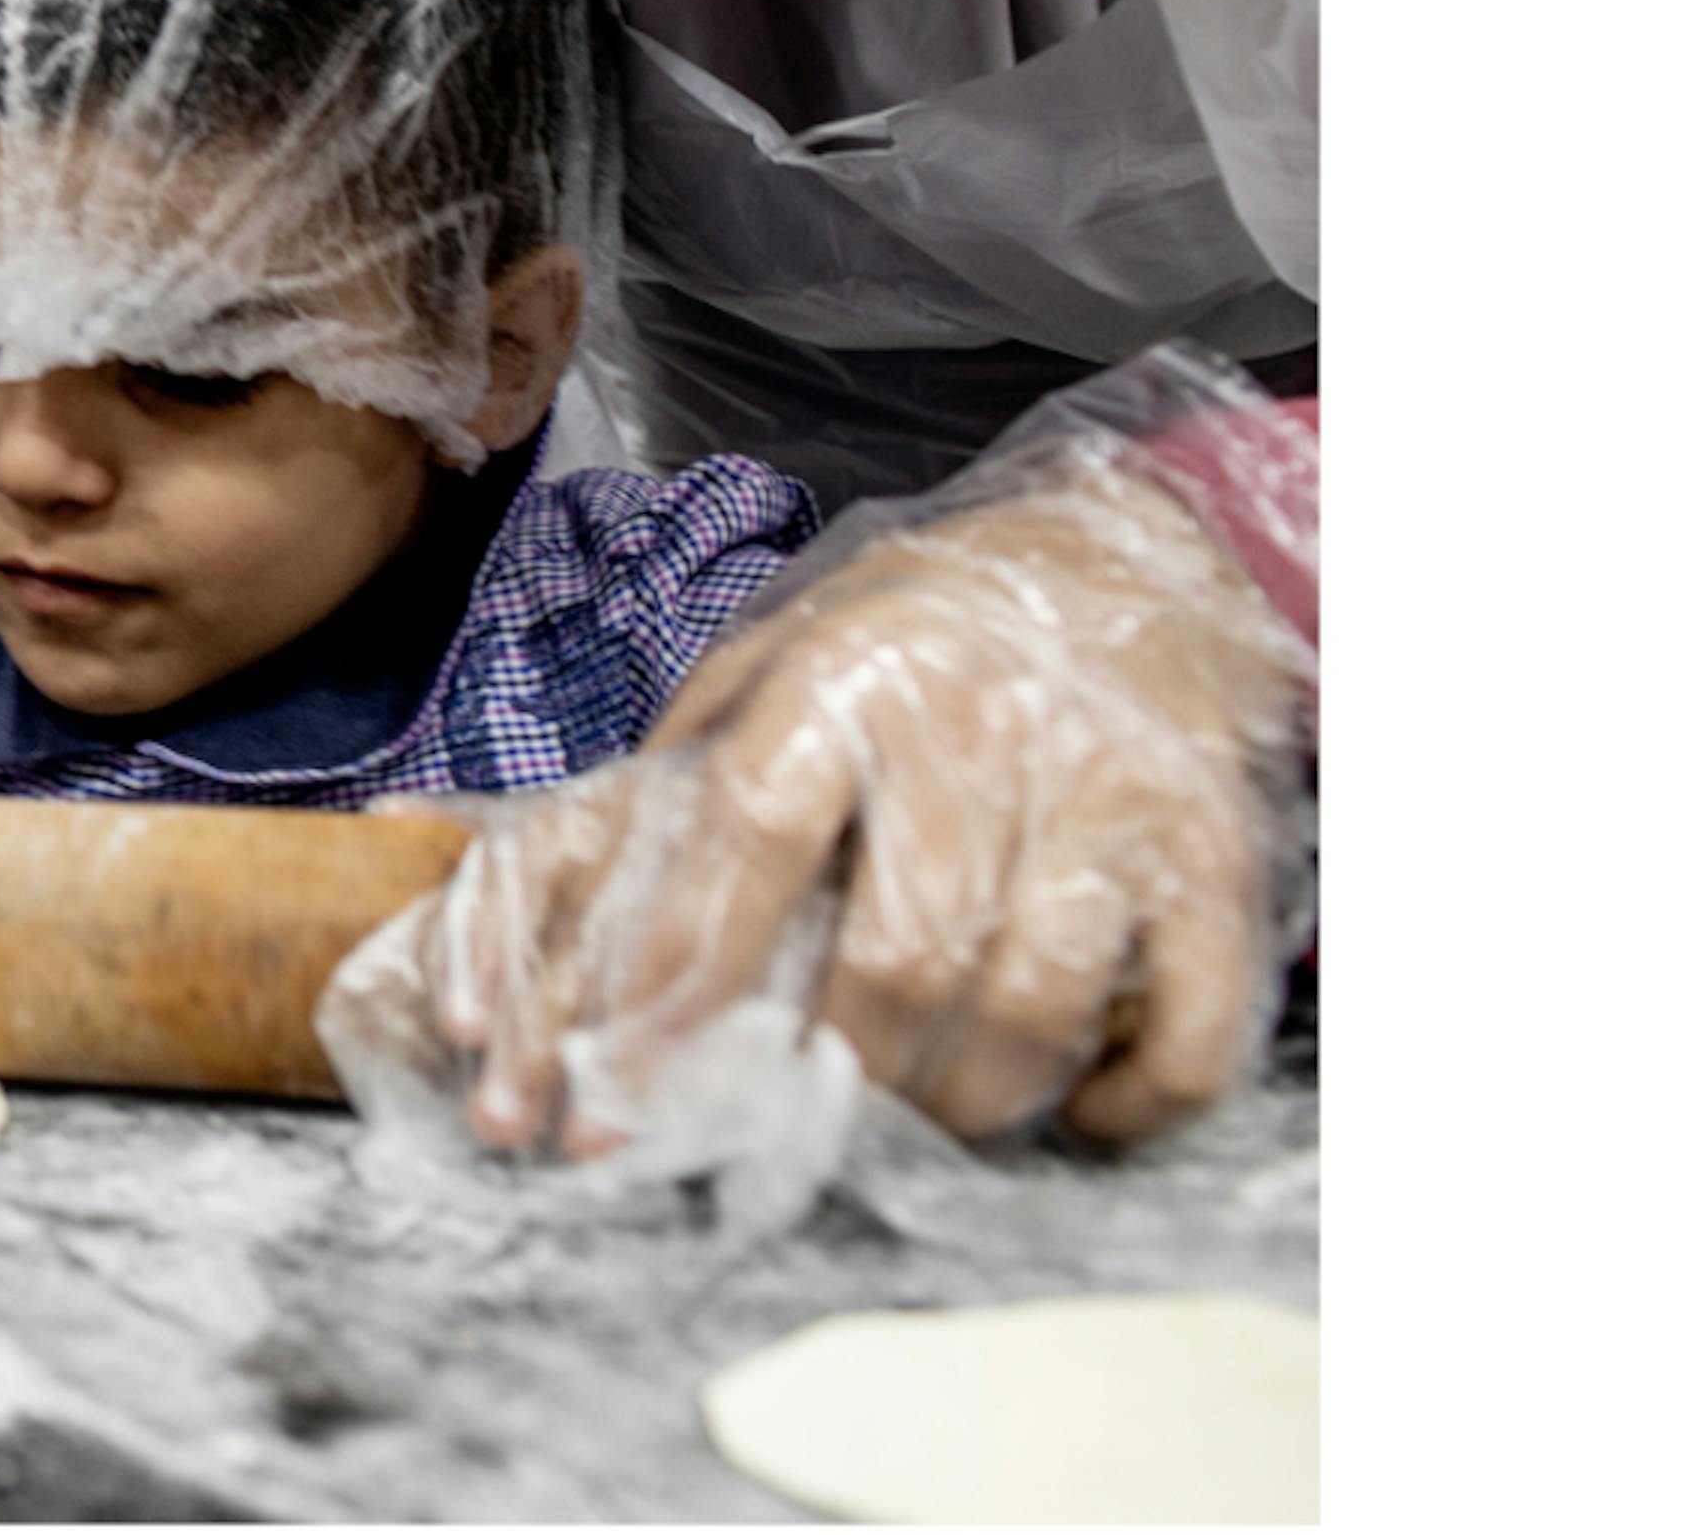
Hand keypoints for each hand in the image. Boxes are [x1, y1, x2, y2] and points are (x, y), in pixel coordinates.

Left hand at [391, 448, 1308, 1153]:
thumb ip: (659, 788)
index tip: (617, 1097)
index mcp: (841, 679)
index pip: (746, 841)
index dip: (676, 982)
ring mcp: (1109, 793)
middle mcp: (978, 728)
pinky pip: (1185, 1029)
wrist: (1127, 566)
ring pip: (1030, 1006)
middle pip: (898, 955)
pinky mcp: (1214, 857)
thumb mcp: (763, 672)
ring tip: (918, 1115)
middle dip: (823, 1077)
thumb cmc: (906, 646)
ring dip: (962, 1102)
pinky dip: (1125, 1102)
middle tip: (784, 1125)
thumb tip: (478, 887)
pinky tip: (1076, 1105)